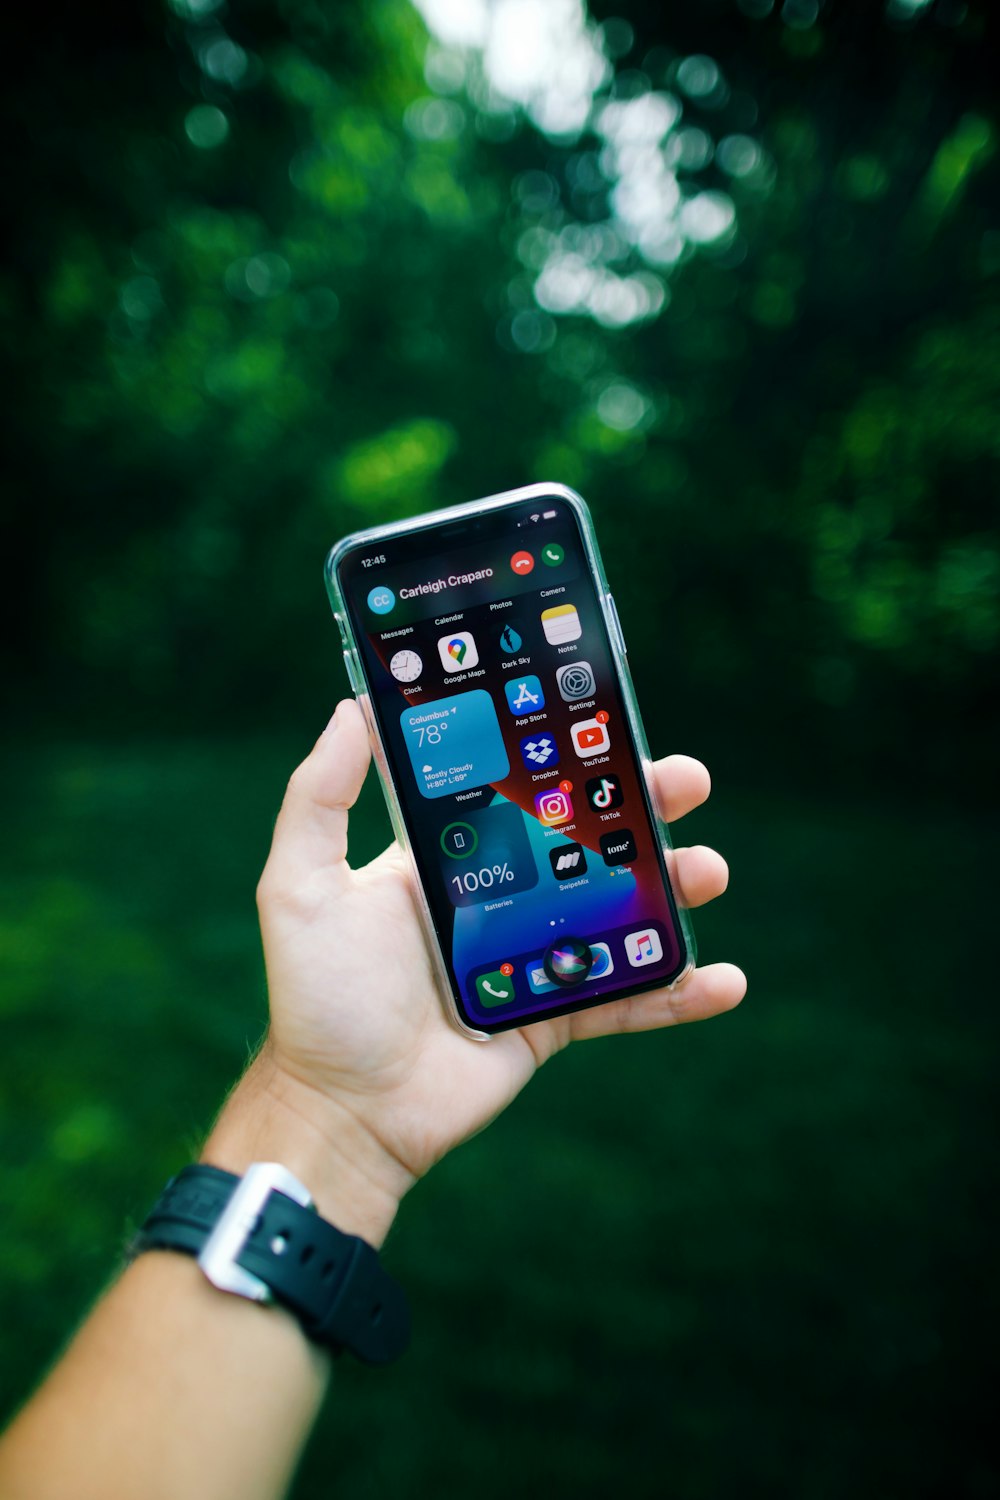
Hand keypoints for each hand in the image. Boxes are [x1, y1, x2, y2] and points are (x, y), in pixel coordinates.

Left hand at [204, 700, 745, 1242]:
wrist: (344, 1112)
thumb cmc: (317, 997)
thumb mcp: (299, 886)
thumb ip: (319, 797)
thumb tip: (350, 706)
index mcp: (445, 861)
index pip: (514, 794)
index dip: (561, 758)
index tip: (605, 721)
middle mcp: (495, 901)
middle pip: (582, 842)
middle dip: (639, 808)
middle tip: (688, 782)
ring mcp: (529, 959)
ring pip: (616, 913)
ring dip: (671, 889)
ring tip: (707, 871)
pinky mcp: (551, 1019)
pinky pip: (623, 1001)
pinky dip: (676, 993)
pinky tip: (723, 980)